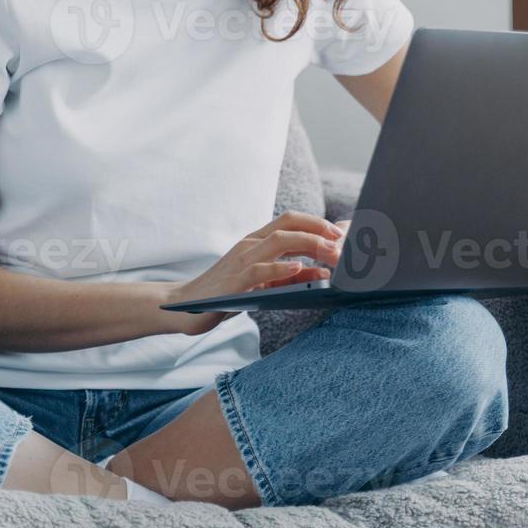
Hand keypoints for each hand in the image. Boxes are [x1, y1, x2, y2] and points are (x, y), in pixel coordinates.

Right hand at [159, 210, 344, 334]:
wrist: (184, 307)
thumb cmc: (226, 294)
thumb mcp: (263, 283)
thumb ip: (290, 277)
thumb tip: (323, 272)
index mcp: (257, 241)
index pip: (291, 220)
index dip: (318, 222)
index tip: (341, 232)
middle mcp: (250, 244)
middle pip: (289, 224)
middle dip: (319, 229)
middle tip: (343, 242)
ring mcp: (241, 259)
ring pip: (279, 241)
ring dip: (309, 244)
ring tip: (331, 253)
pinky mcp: (234, 280)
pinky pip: (260, 269)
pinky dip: (282, 267)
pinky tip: (300, 269)